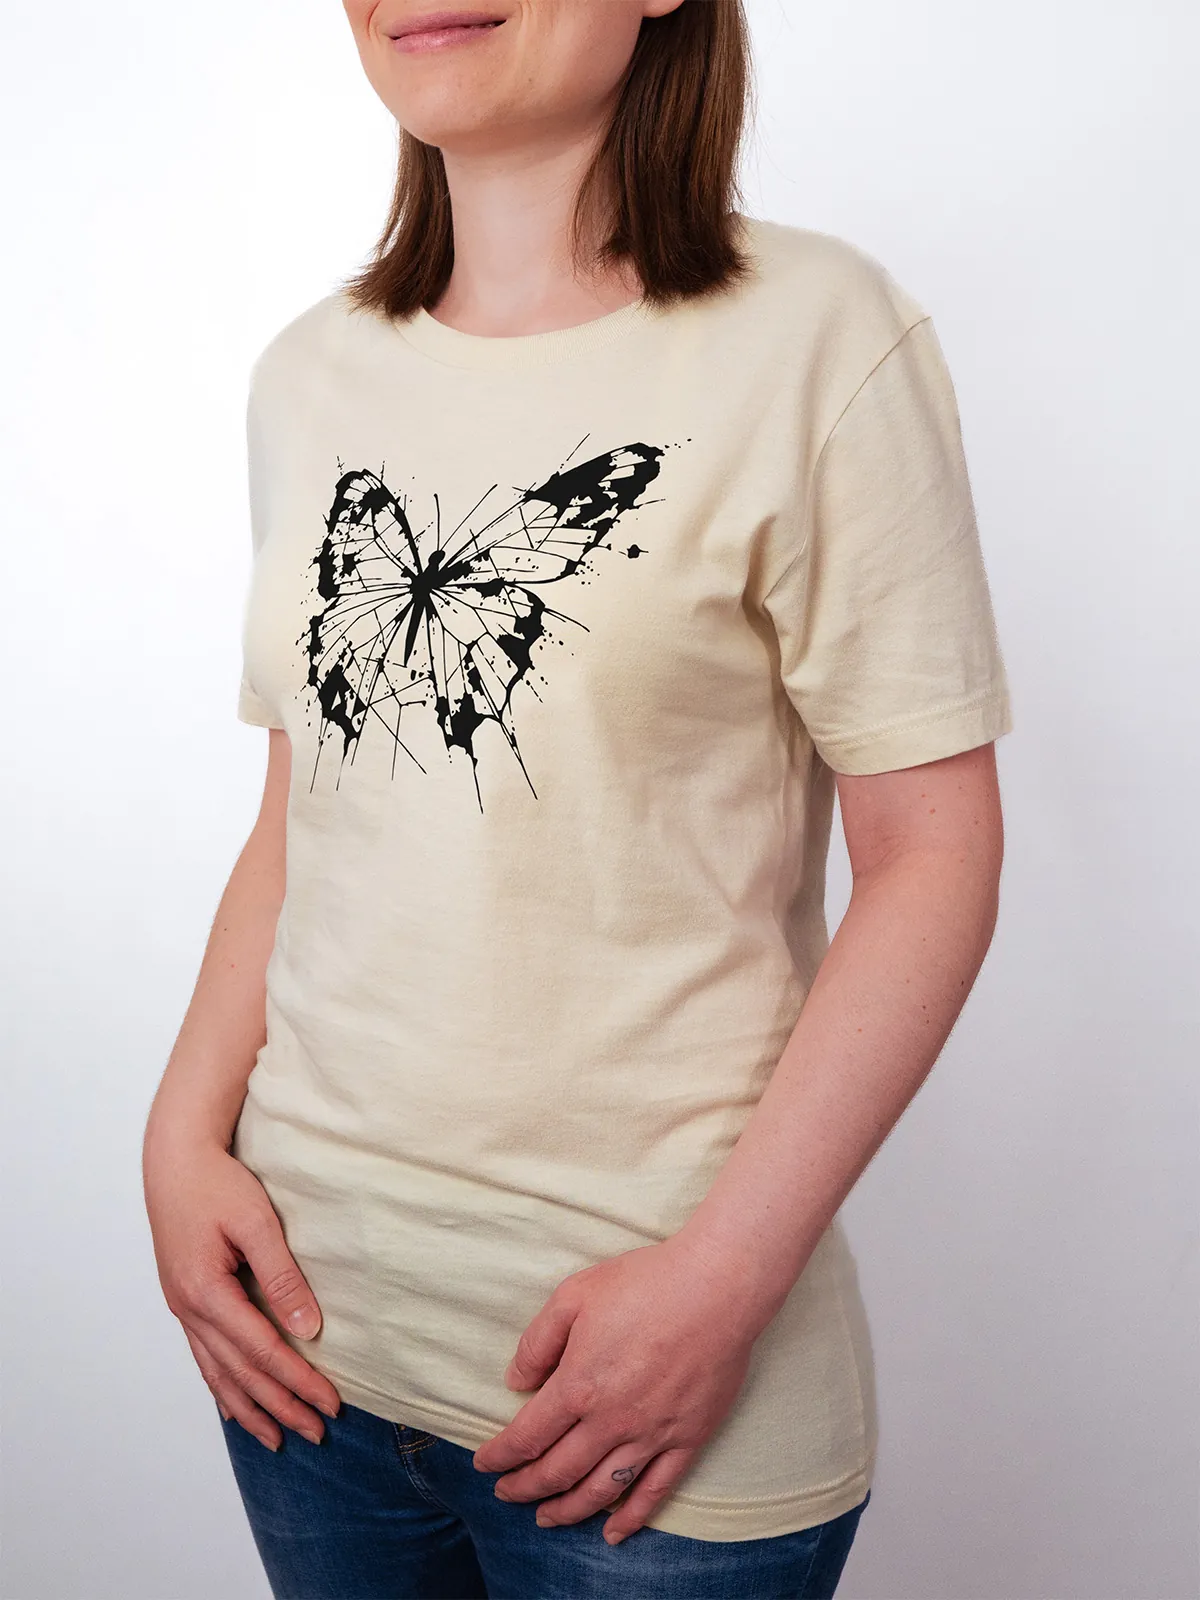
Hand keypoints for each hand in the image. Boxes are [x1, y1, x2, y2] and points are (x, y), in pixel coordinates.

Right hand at [144, 1138, 341, 1448]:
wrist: (174, 1160)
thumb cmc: (216, 1183)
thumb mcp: (256, 1222)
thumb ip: (282, 1275)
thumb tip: (308, 1327)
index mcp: (207, 1291)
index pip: (263, 1350)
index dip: (299, 1380)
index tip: (331, 1403)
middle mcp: (189, 1309)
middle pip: (241, 1372)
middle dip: (280, 1405)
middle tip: (316, 1433)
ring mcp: (182, 1308)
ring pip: (218, 1373)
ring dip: (251, 1408)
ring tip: (278, 1438)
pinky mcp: (184, 1300)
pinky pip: (204, 1356)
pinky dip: (222, 1387)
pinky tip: (234, 1408)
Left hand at [470, 1232, 757, 1543]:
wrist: (717, 1287)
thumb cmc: (645, 1283)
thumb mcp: (574, 1295)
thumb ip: (538, 1342)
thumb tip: (516, 1382)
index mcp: (578, 1386)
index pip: (528, 1436)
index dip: (501, 1456)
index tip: (485, 1464)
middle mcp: (611, 1421)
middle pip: (557, 1471)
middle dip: (525, 1488)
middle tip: (507, 1493)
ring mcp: (651, 1435)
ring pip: (600, 1490)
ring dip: (567, 1510)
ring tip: (546, 1517)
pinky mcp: (687, 1439)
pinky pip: (654, 1491)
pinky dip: (631, 1517)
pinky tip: (612, 1532)